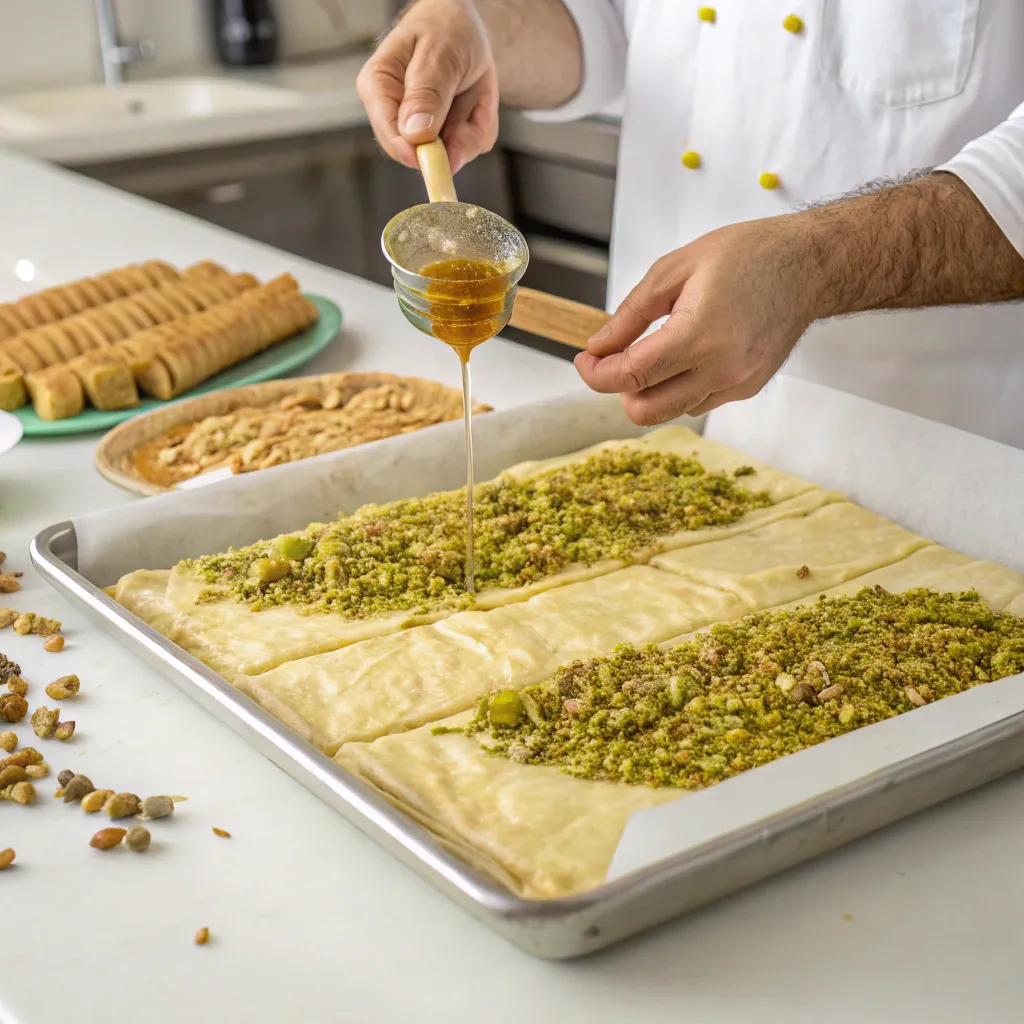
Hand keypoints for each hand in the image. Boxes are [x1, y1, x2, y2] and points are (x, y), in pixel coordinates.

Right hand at [356, 0, 498, 173]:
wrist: (466, 28)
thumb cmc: (444, 29)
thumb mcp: (439, 51)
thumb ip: (427, 92)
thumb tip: (414, 134)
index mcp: (379, 86)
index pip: (388, 131)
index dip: (412, 151)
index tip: (439, 158)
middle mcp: (396, 114)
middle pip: (420, 153)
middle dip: (454, 137)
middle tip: (473, 106)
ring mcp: (421, 130)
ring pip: (452, 154)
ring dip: (473, 129)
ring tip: (475, 94)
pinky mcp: (446, 138)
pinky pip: (471, 146)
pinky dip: (483, 125)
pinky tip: (478, 100)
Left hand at [575, 217, 818, 423]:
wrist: (809, 265)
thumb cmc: (747, 255)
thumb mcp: (675, 270)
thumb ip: (630, 315)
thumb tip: (598, 346)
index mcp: (698, 335)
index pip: (631, 376)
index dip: (596, 374)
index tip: (585, 361)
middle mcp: (720, 369)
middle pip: (645, 411)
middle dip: (619, 390)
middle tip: (613, 361)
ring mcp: (736, 383)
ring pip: (670, 411)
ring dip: (648, 391)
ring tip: (650, 353)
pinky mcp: (746, 388)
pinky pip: (697, 402)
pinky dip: (678, 387)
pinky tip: (685, 355)